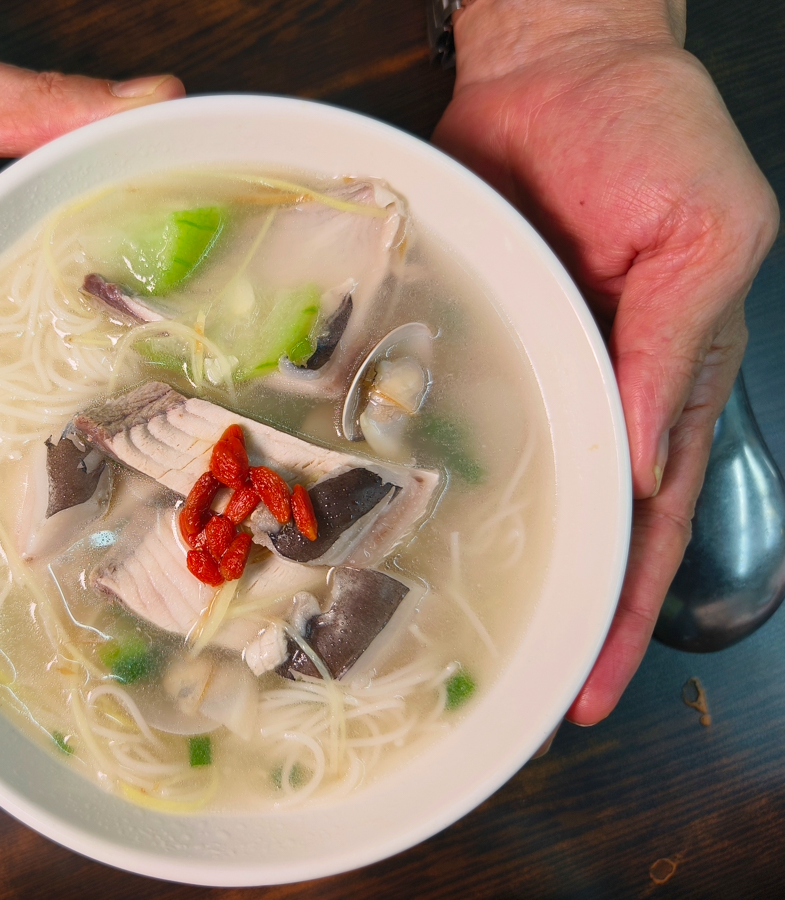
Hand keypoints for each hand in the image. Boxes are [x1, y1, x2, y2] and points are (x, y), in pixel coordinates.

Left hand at [434, 0, 778, 721]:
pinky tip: (398, 507)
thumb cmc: (651, 135)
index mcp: (671, 380)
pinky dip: (437, 460)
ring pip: (518, 478)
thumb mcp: (703, 237)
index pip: (651, 520)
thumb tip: (644, 464)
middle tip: (515, 684)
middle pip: (580, 521)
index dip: (628, 608)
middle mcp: (601, 388)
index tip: (590, 684)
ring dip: (498, 546)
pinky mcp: (475, 330)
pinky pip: (454, 408)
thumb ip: (673, 350)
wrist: (560, 67)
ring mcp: (536, 364)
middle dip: (559, 605)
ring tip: (450, 620)